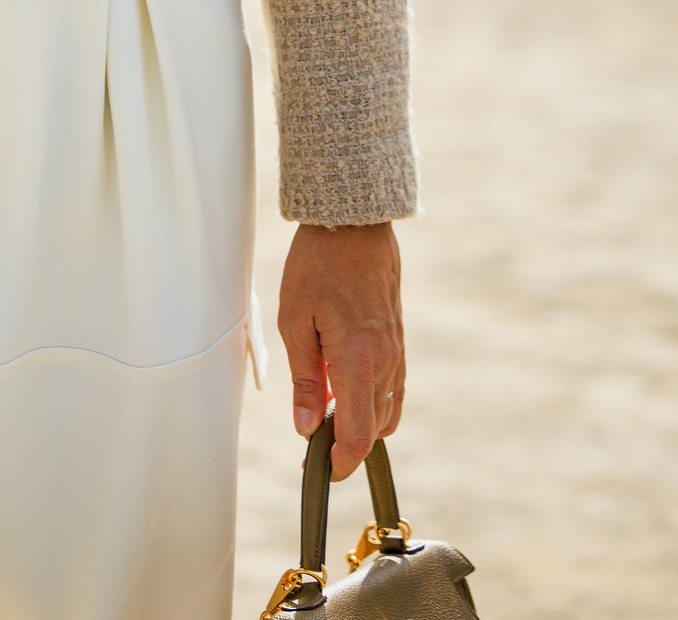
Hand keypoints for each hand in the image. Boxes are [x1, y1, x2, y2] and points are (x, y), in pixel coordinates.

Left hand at [278, 222, 404, 479]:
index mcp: (358, 361)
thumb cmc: (317, 265)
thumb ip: (305, 379)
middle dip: (345, 441)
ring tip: (325, 404)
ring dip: (360, 419)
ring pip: (386, 409)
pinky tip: (344, 382)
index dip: (341, 463)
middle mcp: (386, 363)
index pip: (358, 436)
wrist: (354, 224)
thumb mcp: (295, 320)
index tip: (321, 470)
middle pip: (373, 428)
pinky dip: (372, 398)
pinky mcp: (399, 339)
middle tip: (312, 434)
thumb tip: (307, 426)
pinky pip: (393, 386)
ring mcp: (397, 351)